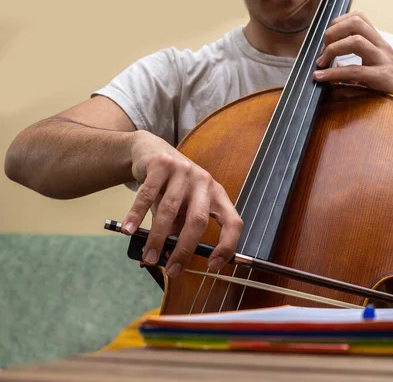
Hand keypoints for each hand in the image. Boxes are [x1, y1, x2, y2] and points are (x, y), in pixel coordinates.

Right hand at [121, 130, 242, 277]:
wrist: (152, 151)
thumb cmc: (171, 188)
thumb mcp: (184, 207)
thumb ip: (181, 229)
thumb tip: (172, 257)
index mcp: (217, 196)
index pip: (233, 222)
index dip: (228, 245)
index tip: (214, 265)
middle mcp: (205, 182)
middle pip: (198, 221)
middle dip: (184, 250)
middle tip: (172, 270)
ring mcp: (185, 171)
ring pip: (170, 211)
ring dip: (157, 238)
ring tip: (148, 256)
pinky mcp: (162, 164)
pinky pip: (147, 195)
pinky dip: (137, 215)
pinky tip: (129, 231)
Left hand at [313, 11, 392, 103]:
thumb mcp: (376, 74)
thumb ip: (357, 68)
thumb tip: (333, 67)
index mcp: (380, 45)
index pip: (359, 18)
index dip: (338, 23)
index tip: (327, 39)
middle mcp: (383, 48)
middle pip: (356, 23)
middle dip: (333, 33)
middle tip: (322, 50)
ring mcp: (385, 62)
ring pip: (355, 41)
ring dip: (332, 49)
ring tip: (321, 63)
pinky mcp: (384, 78)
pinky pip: (355, 71)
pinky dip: (332, 73)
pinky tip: (321, 78)